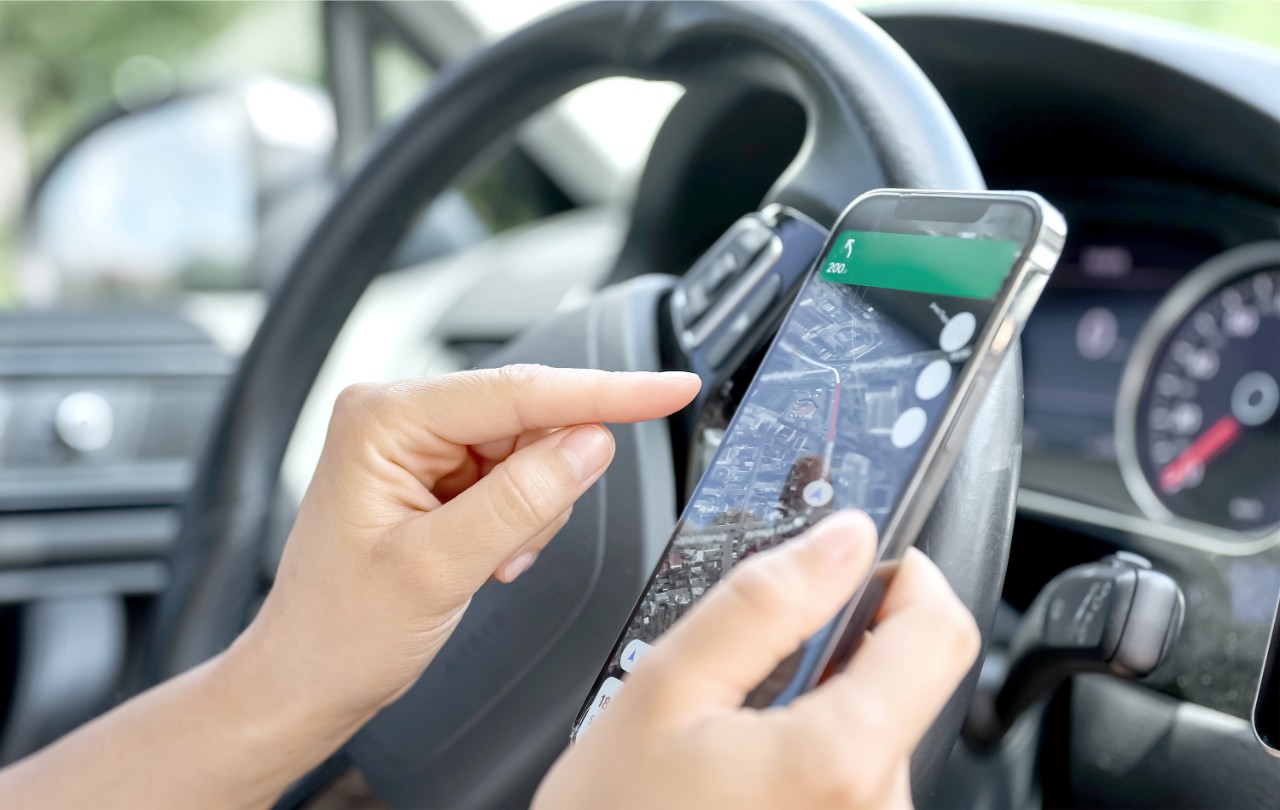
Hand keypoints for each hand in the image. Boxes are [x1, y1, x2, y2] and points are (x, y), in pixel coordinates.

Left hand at [229, 365, 700, 721]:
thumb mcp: (437, 569)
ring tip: (486, 559)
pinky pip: (520, 478)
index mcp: (386, 417)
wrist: (310, 676)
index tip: (669, 387)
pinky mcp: (440, 472)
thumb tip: (592, 444)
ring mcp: (422, 444)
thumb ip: (520, 500)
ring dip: (531, 513)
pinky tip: (487, 556)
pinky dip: (521, 522)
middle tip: (512, 547)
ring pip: (535, 451)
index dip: (607, 392)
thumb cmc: (339, 629)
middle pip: (533, 419)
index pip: (520, 391)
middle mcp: (402, 416)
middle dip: (545, 485)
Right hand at [533, 511, 980, 809]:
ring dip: (818, 705)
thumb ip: (764, 602)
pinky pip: (854, 779)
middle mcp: (877, 809)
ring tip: (730, 728)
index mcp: (842, 757)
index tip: (861, 560)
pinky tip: (742, 769)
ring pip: (874, 729)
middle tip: (749, 660)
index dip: (906, 575)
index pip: (942, 630)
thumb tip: (842, 539)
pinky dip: (810, 754)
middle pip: (903, 681)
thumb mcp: (667, 688)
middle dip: (839, 649)